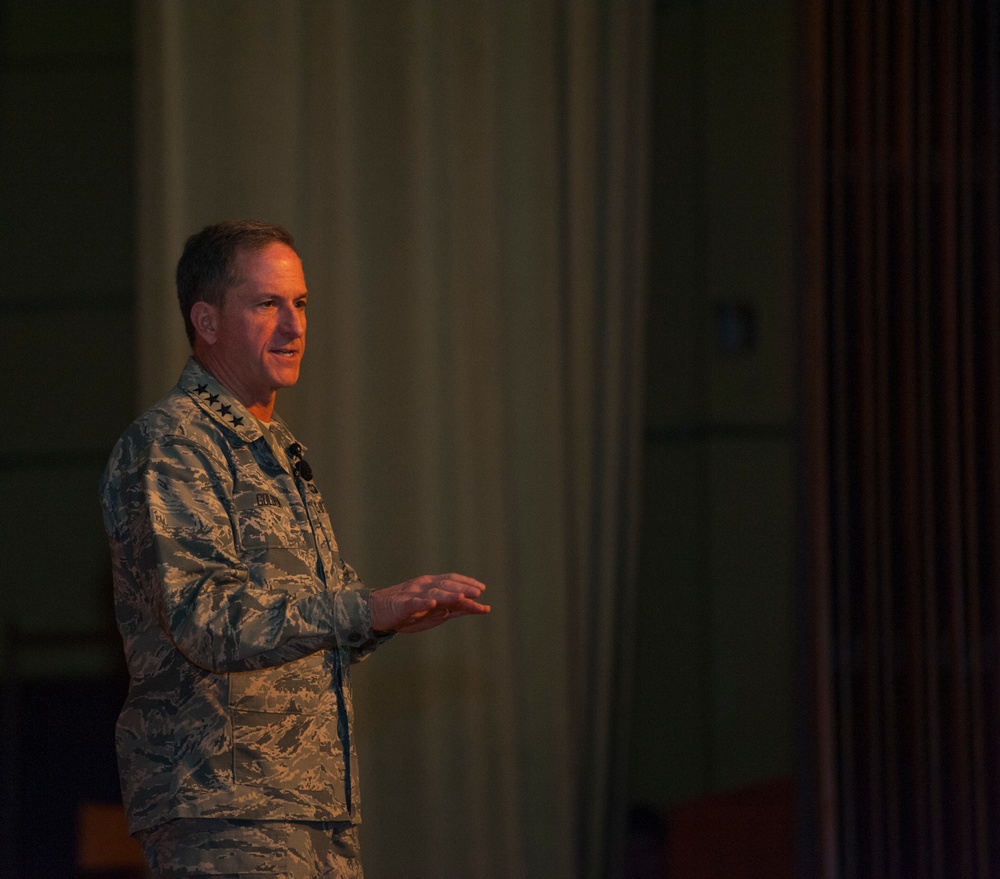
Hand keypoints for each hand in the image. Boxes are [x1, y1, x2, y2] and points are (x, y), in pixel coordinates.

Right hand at [369, 573, 489, 633]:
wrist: (377, 613)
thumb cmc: (407, 613)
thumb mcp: (434, 612)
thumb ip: (452, 610)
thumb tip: (473, 608)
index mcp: (431, 585)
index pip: (452, 581)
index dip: (467, 583)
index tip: (482, 588)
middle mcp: (424, 586)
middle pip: (446, 584)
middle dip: (463, 588)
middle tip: (478, 592)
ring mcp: (413, 594)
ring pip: (433, 592)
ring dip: (449, 594)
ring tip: (462, 597)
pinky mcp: (402, 605)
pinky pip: (414, 602)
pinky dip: (423, 602)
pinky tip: (432, 603)